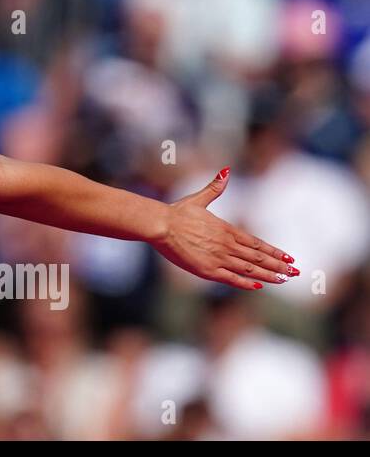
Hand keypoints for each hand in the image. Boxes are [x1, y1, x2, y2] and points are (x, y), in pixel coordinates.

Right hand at [152, 167, 296, 289]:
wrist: (161, 225)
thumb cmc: (177, 212)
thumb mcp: (198, 199)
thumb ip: (215, 188)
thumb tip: (226, 170)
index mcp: (227, 229)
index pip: (257, 243)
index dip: (274, 251)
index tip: (289, 258)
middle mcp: (227, 245)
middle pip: (258, 258)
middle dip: (278, 266)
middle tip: (295, 273)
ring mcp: (218, 258)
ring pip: (249, 269)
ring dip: (268, 275)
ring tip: (284, 280)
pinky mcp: (207, 270)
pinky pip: (231, 278)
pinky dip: (246, 283)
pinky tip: (258, 286)